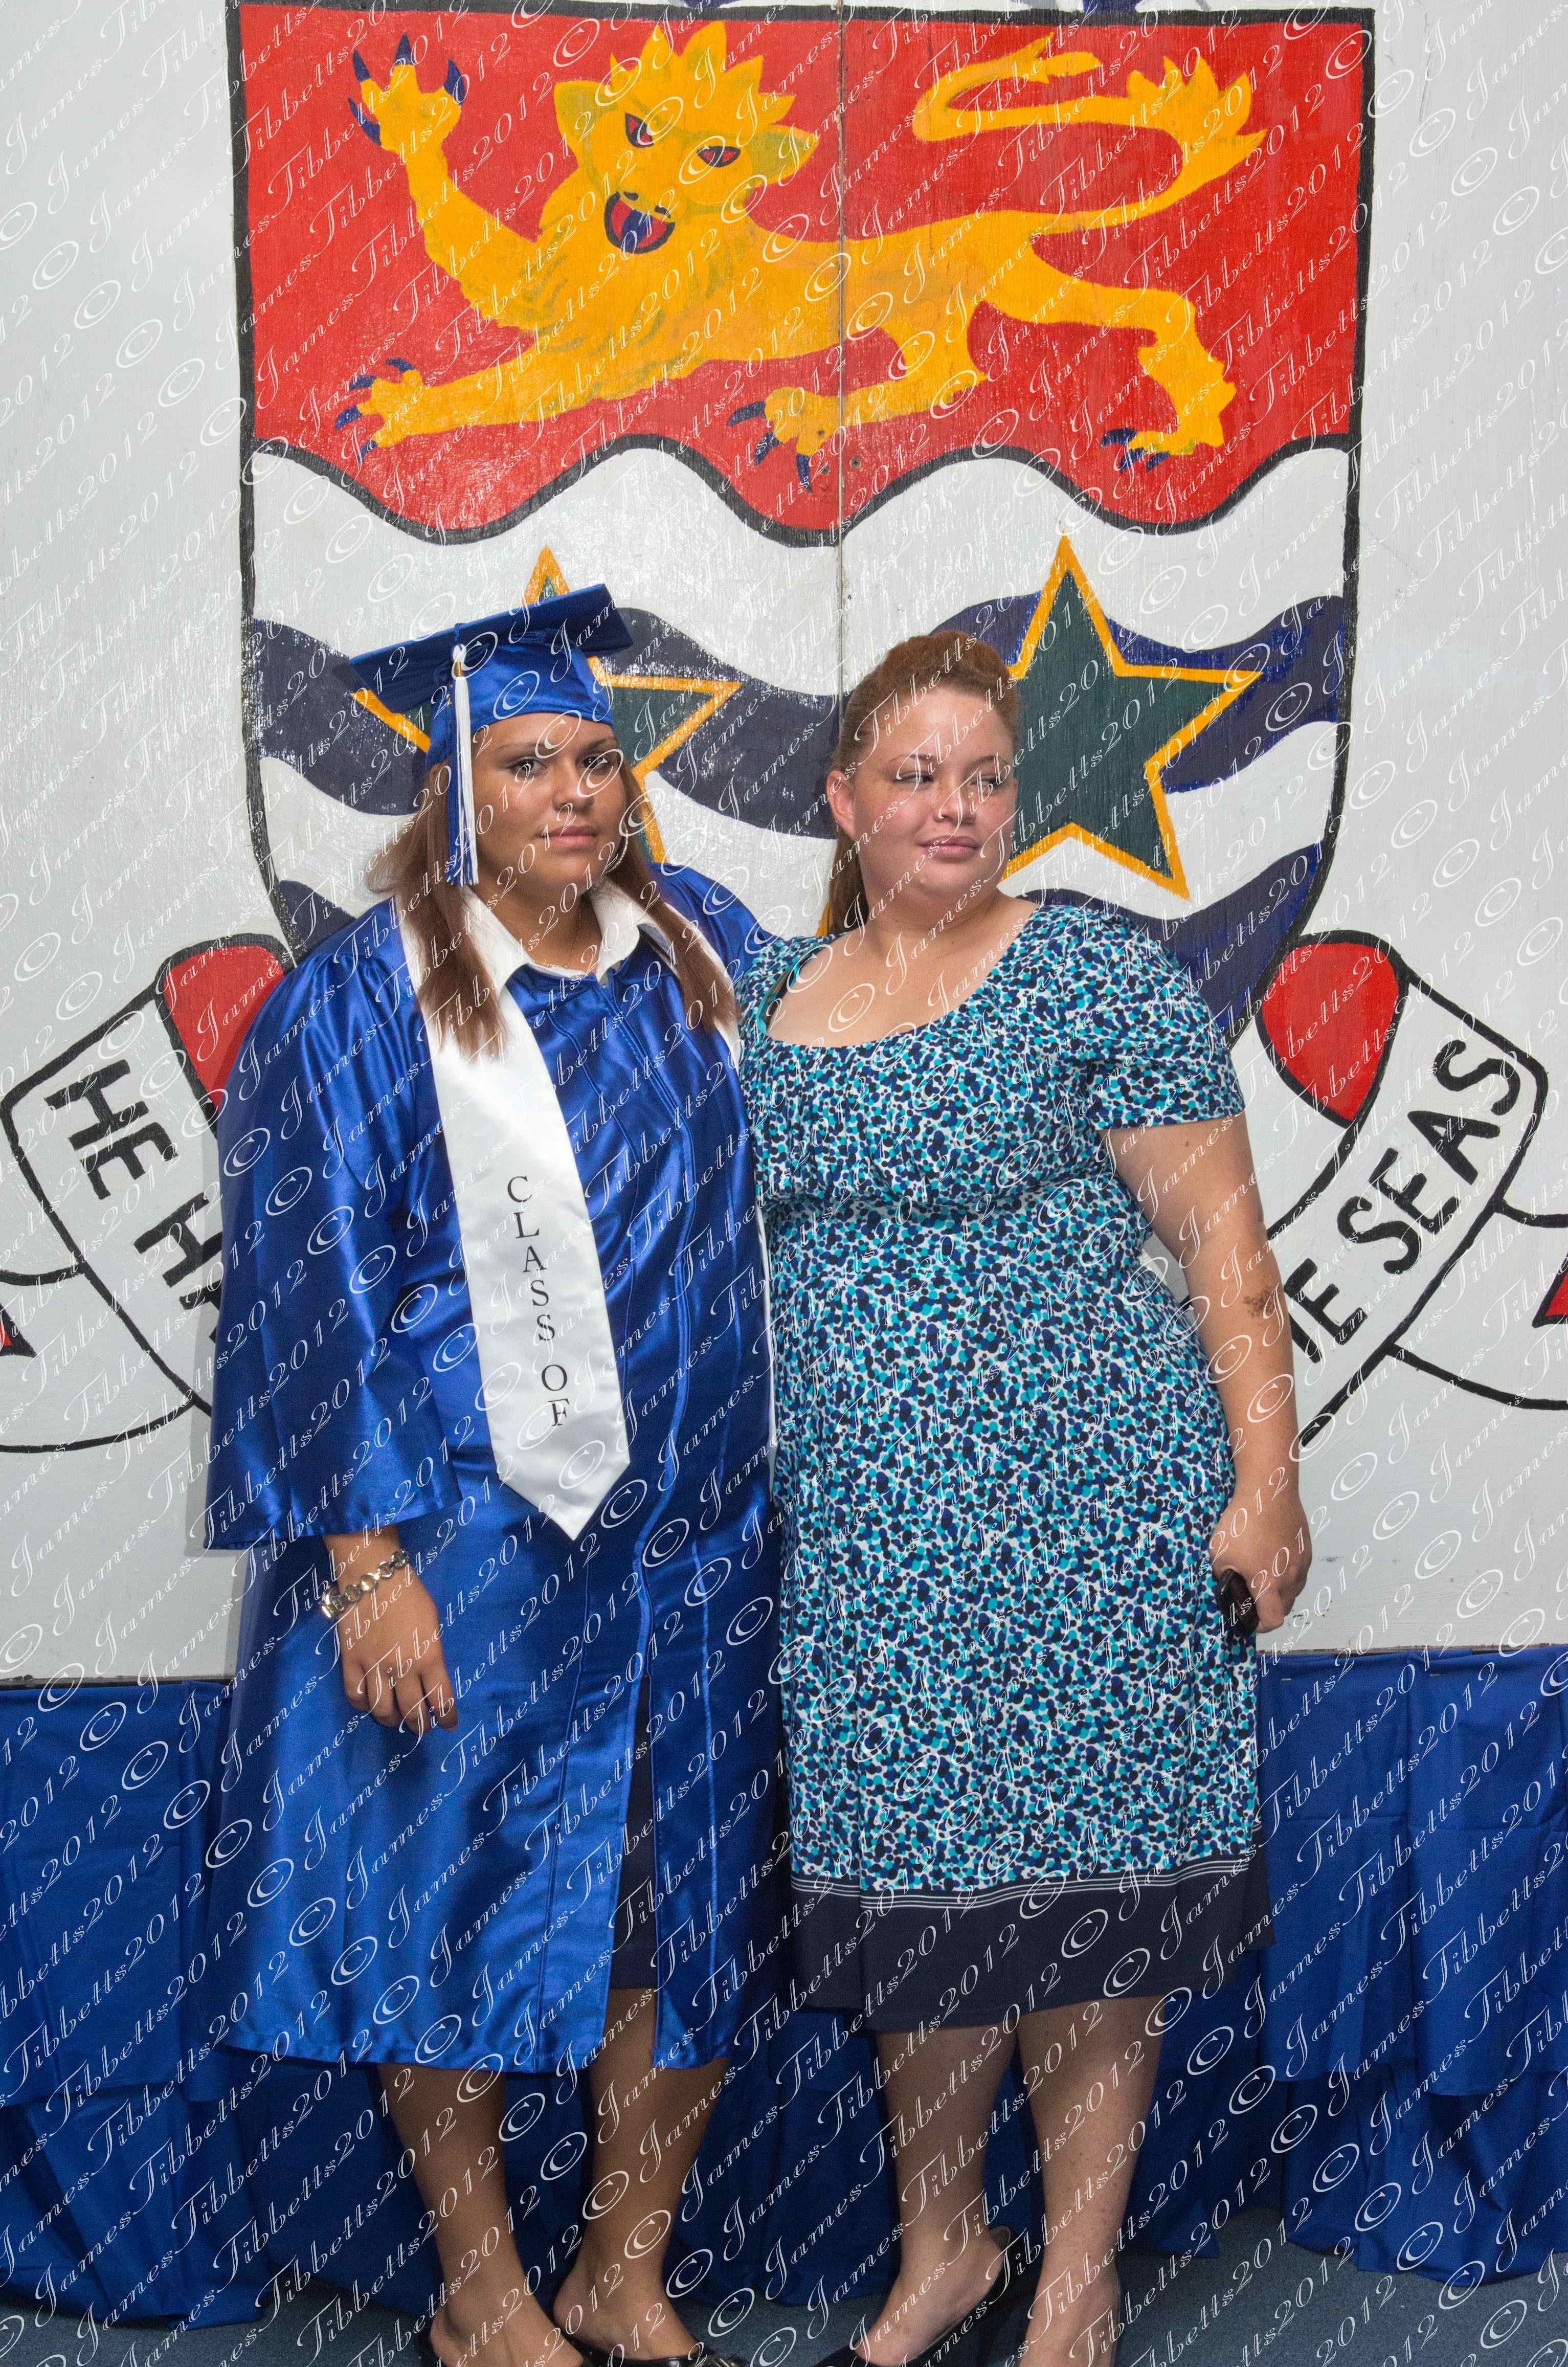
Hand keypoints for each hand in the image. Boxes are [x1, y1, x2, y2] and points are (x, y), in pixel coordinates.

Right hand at [337, 1566, 456, 1736]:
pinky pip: (355, 1696)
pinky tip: (371, 1703)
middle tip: (422, 1724)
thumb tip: (430, 1680)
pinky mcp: (350, 1662)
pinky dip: (364, 1706)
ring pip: (382, 1711)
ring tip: (397, 1718)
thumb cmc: (409, 1595)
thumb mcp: (433, 1624)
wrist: (373, 1575)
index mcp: (428, 1656)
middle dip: (420, 1724)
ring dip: (392, 1720)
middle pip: (411, 1713)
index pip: (441, 1700)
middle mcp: (402, 1667)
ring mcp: (373, 1666)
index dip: (447, 1717)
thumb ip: (431, 1655)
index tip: (449, 1724)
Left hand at [1209, 1471, 1310, 1636]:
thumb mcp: (1220, 1554)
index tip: (1248, 1617)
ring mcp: (1302, 1564)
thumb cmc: (1242, 1523)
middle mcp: (1291, 1578)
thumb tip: (1229, 1588)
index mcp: (1269, 1584)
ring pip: (1293, 1591)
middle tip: (1251, 1595)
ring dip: (1279, 1592)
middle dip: (1267, 1609)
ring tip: (1262, 1575)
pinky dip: (1287, 1575)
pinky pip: (1298, 1573)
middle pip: (1283, 1608)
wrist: (1269, 1491)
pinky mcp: (1306, 1550)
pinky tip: (1273, 1558)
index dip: (1259, 1625)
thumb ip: (1225, 1578)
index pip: (1273, 1621)